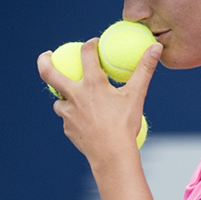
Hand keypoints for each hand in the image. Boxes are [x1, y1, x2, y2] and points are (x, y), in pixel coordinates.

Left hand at [37, 38, 160, 162]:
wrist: (112, 155)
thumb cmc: (125, 124)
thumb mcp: (136, 95)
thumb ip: (144, 69)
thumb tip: (156, 47)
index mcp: (92, 84)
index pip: (86, 54)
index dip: (90, 45)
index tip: (92, 44)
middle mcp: (74, 96)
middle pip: (49, 74)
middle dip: (44, 61)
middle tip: (47, 55)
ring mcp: (68, 114)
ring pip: (58, 101)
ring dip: (64, 96)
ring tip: (72, 96)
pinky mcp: (67, 129)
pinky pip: (67, 119)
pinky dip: (73, 116)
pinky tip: (83, 120)